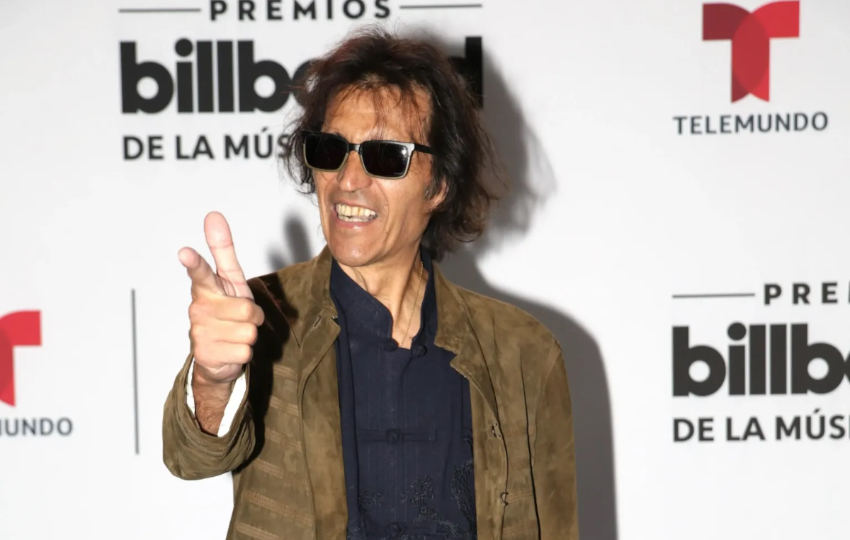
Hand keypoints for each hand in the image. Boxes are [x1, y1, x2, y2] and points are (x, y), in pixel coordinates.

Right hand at [178, 212, 263, 385]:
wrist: (218, 355)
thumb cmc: (226, 311)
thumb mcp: (230, 279)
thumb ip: (222, 249)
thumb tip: (213, 215)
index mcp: (206, 289)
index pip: (200, 272)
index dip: (194, 262)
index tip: (185, 253)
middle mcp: (199, 309)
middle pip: (247, 309)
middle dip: (253, 316)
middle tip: (239, 318)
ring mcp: (200, 333)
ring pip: (248, 331)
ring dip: (248, 335)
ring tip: (234, 334)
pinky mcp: (206, 355)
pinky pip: (245, 350)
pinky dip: (244, 353)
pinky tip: (230, 350)